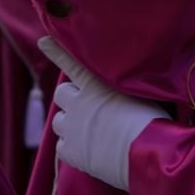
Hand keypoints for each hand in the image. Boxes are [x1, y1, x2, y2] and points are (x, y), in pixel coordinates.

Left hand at [38, 36, 167, 190]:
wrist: (146, 152)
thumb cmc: (151, 122)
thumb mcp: (139, 94)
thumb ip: (120, 89)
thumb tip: (116, 93)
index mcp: (95, 85)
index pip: (72, 63)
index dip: (56, 51)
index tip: (43, 41)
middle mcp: (78, 103)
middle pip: (61, 94)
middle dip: (71, 101)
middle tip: (88, 111)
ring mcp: (71, 127)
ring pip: (59, 122)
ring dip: (70, 125)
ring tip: (91, 134)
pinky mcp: (70, 151)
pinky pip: (62, 147)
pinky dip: (73, 150)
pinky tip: (91, 153)